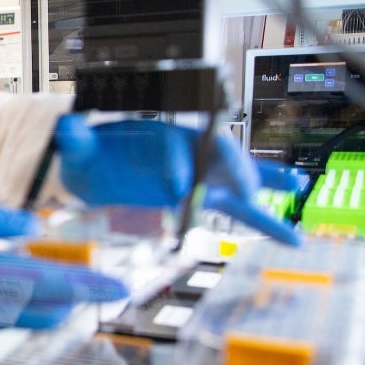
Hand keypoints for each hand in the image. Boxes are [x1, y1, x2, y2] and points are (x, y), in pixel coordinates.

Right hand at [0, 195, 128, 355]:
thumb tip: (31, 229)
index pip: (38, 280)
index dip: (82, 283)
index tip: (116, 284)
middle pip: (42, 308)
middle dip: (74, 296)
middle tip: (100, 283)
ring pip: (23, 319)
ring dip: (45, 303)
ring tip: (57, 284)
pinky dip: (10, 310)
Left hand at [53, 116, 301, 245]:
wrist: (96, 169)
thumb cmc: (91, 154)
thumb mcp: (79, 147)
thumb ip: (75, 139)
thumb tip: (67, 128)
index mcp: (158, 133)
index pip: (174, 145)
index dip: (176, 163)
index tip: (175, 187)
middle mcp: (187, 149)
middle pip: (218, 153)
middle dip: (233, 170)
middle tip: (244, 192)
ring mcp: (200, 173)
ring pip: (238, 176)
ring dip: (267, 182)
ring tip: (297, 188)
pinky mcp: (204, 197)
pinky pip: (238, 208)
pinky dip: (265, 222)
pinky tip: (292, 237)